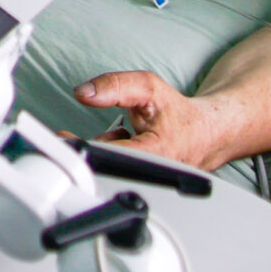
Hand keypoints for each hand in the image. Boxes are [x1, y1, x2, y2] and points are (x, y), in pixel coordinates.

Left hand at [73, 70, 232, 171]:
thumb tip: (84, 93)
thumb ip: (116, 86)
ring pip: (106, 169)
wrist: (205, 134)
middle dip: (89, 147)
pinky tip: (121, 148)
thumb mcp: (149, 88)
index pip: (113, 157)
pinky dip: (108, 157)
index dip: (86, 150)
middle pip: (104, 166)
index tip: (65, 140)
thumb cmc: (180, 114)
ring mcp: (143, 184)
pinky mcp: (137, 185)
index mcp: (156, 153)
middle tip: (77, 135)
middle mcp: (150, 175)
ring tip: (120, 138)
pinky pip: (111, 171)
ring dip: (101, 151)